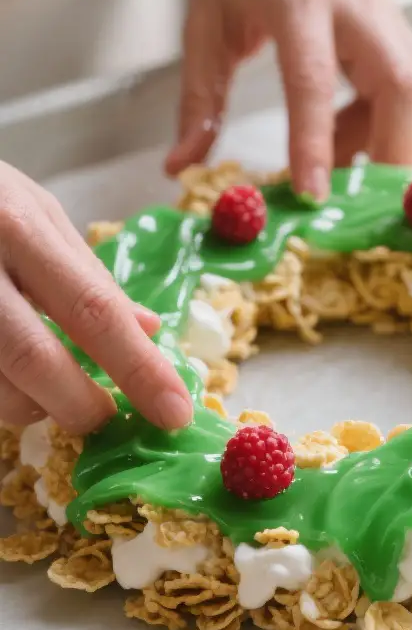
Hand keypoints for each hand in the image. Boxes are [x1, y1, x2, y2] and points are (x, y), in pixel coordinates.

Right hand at [0, 163, 193, 432]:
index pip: (92, 309)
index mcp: (16, 225)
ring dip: (32, 406)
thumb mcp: (31, 209)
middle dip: (80, 405)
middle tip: (107, 420)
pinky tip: (12, 376)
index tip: (175, 411)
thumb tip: (150, 331)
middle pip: (33, 360)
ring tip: (49, 388)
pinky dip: (0, 393)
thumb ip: (88, 272)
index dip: (138, 369)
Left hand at [165, 0, 411, 198]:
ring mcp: (388, 13)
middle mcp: (356, 1)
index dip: (317, 141)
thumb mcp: (202, 27)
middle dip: (392, 155)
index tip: (313, 195)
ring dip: (389, 145)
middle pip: (403, 86)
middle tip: (356, 205)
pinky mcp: (400, 30)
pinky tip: (346, 138)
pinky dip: (385, 130)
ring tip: (338, 167)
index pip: (314, 78)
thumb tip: (180, 168)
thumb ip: (197, 102)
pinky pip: (410, 94)